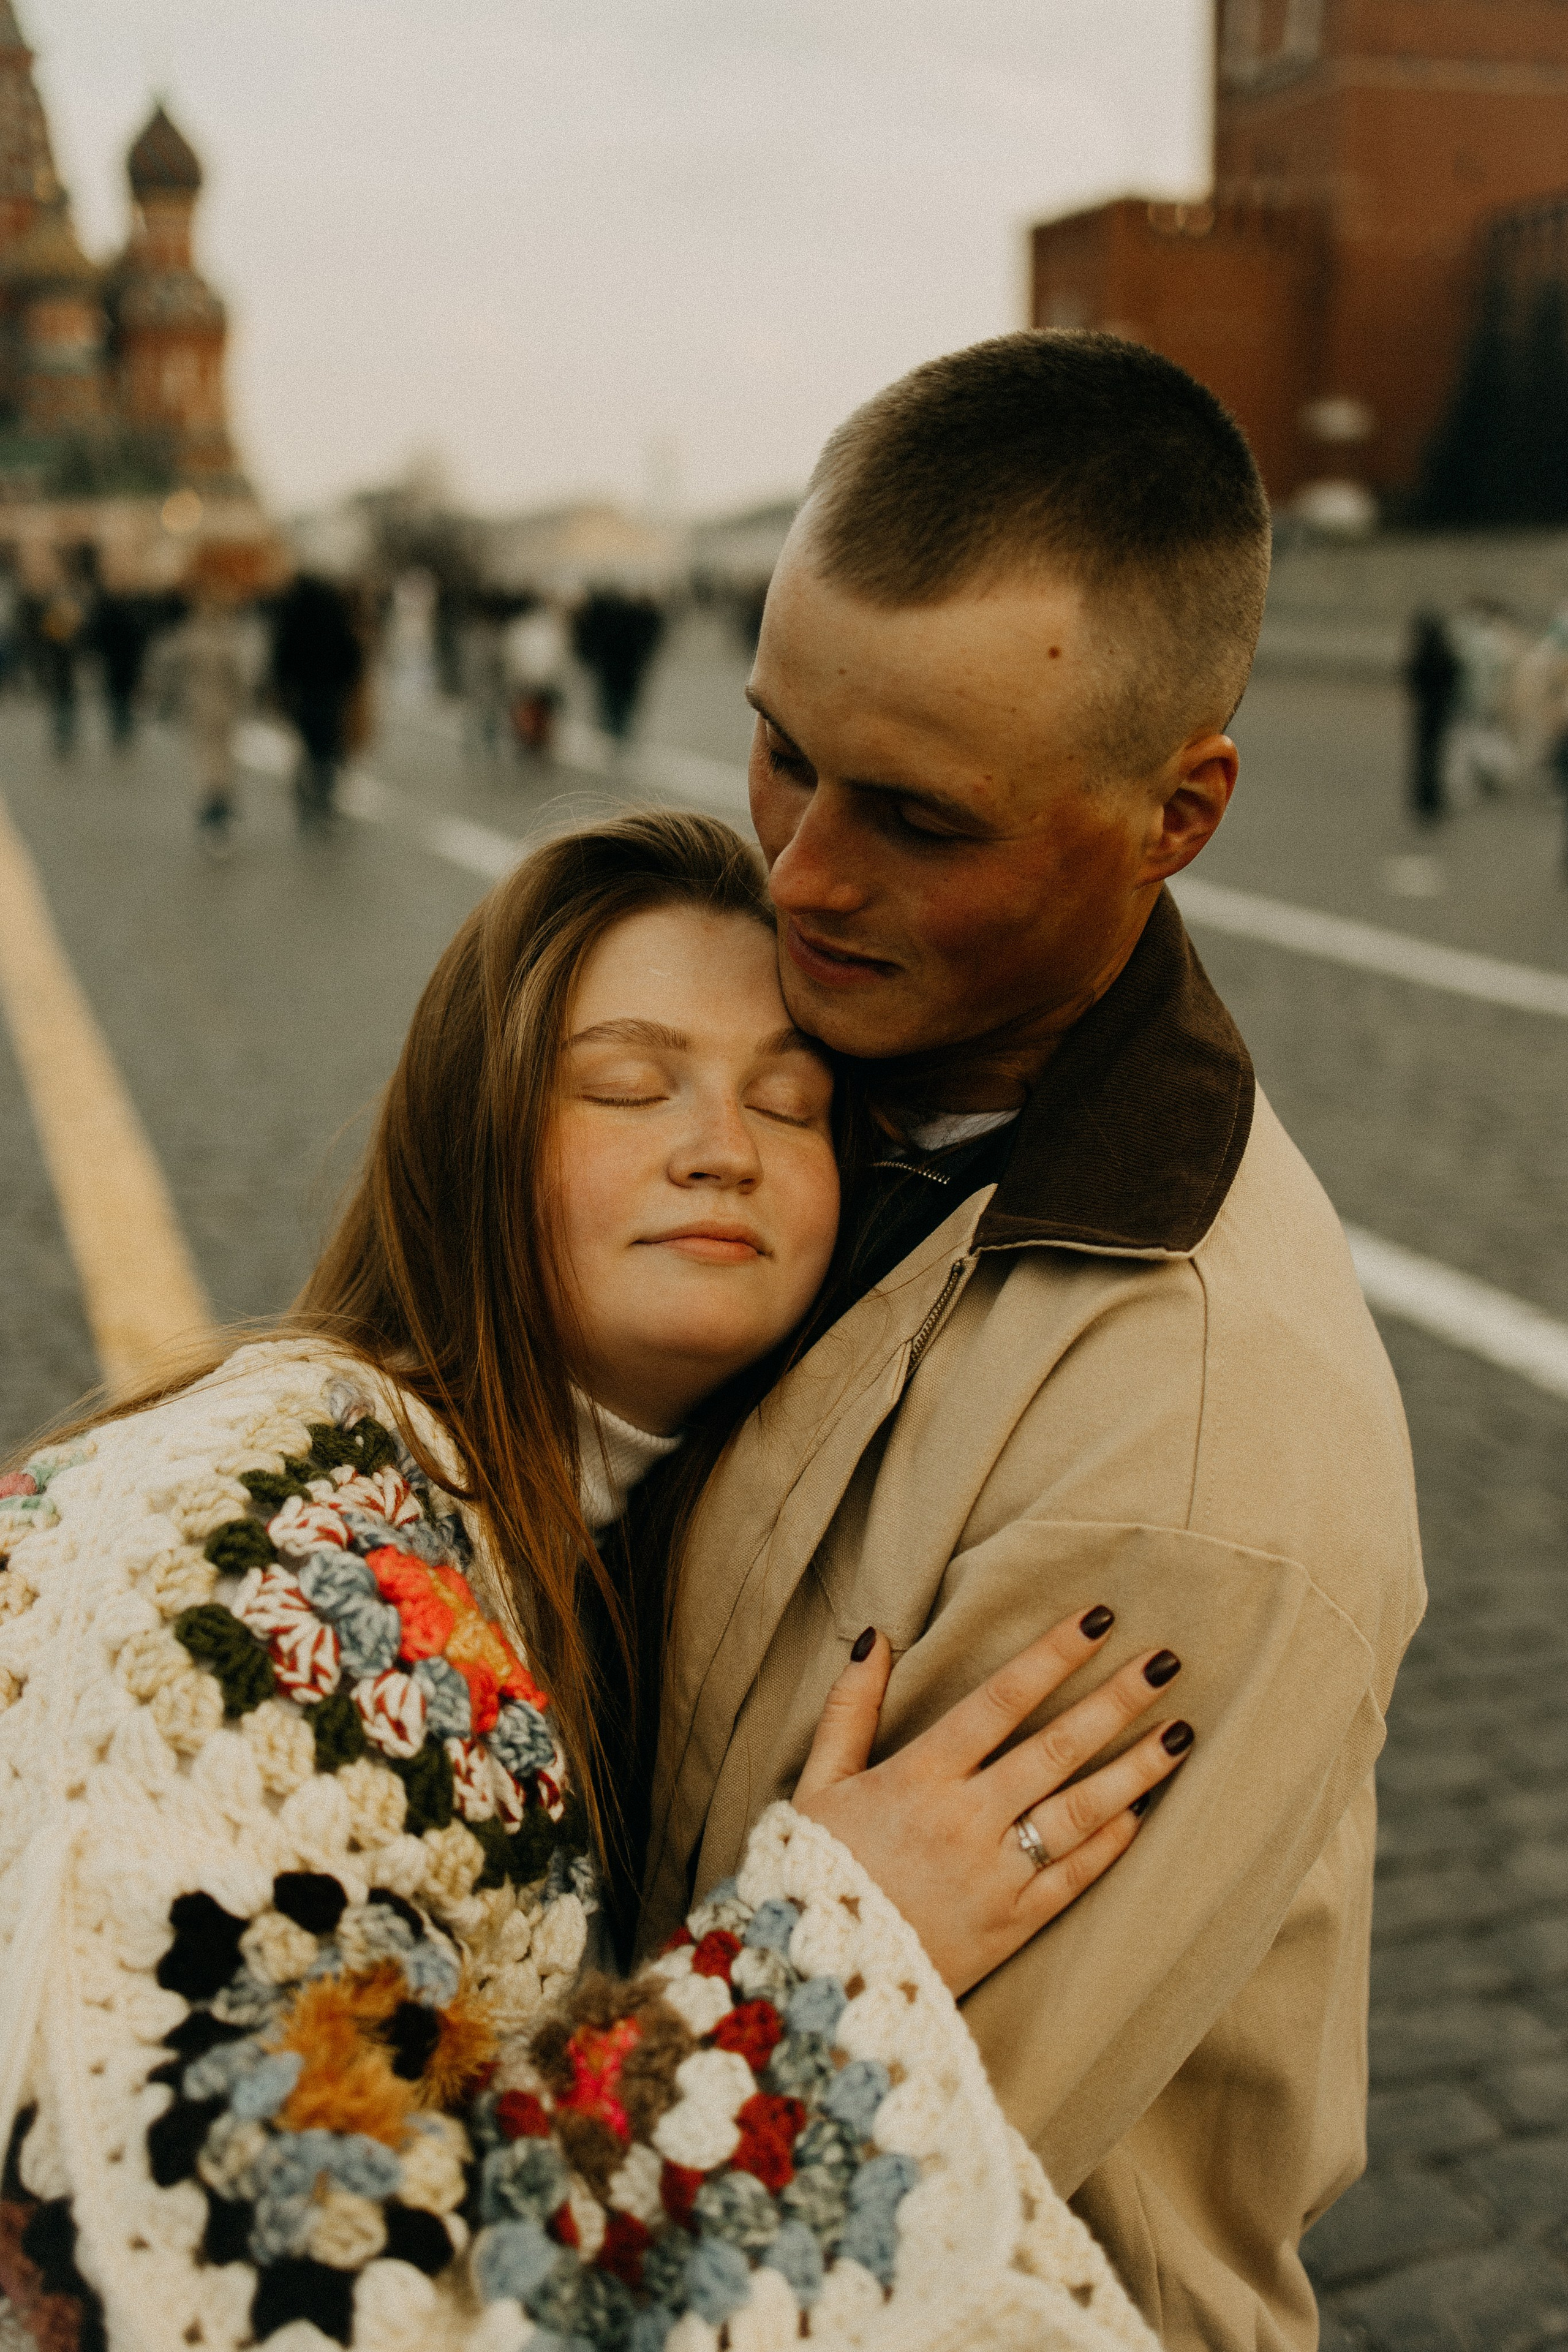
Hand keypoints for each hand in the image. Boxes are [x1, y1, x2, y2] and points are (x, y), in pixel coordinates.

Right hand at [792, 1606, 1191, 1995]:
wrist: (821, 1978)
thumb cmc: (815, 1870)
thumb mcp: (818, 1783)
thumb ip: (850, 1709)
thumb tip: (880, 1635)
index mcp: (919, 1777)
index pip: (1001, 1700)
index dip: (1052, 1655)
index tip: (1099, 1618)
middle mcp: (965, 1820)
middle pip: (1055, 1748)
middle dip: (1115, 1701)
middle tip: (1165, 1662)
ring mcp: (995, 1875)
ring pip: (1079, 1811)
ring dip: (1135, 1769)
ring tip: (1181, 1732)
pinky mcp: (1012, 1924)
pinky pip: (1074, 1876)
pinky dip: (1111, 1841)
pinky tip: (1143, 1809)